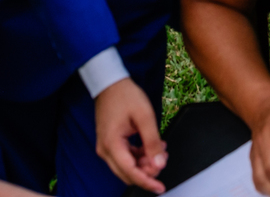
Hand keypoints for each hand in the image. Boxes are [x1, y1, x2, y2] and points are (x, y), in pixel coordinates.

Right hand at [94, 78, 167, 193]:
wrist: (110, 83)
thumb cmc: (125, 96)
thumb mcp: (145, 116)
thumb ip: (153, 142)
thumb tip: (159, 163)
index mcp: (112, 144)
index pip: (131, 172)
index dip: (147, 181)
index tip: (160, 187)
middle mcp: (105, 150)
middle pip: (128, 173)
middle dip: (147, 171)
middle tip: (163, 158)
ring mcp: (106, 147)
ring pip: (127, 166)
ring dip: (144, 163)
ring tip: (161, 150)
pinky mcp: (110, 143)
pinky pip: (125, 157)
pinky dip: (139, 156)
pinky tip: (152, 146)